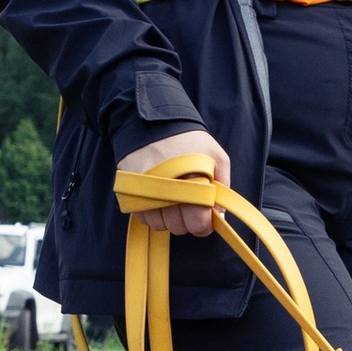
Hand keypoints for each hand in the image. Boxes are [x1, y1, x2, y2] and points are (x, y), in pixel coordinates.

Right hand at [116, 127, 231, 237]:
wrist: (154, 123)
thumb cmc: (189, 141)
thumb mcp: (216, 156)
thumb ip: (223, 187)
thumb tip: (218, 217)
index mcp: (191, 179)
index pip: (197, 223)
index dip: (204, 225)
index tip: (204, 219)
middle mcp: (166, 187)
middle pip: (178, 227)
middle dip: (186, 221)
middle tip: (188, 205)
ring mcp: (144, 190)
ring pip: (159, 225)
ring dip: (167, 217)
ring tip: (171, 198)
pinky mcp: (128, 189)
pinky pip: (142, 216)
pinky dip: (150, 211)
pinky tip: (157, 196)